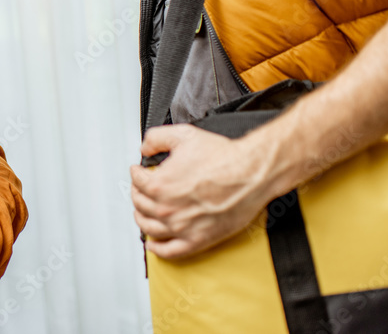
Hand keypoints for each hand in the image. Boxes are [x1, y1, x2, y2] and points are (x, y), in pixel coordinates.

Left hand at [130, 124, 273, 258]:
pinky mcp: (198, 240)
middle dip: (137, 194)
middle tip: (139, 190)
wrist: (250, 173)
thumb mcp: (183, 135)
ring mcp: (181, 227)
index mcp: (160, 185)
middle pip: (140, 204)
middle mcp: (167, 208)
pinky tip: (153, 244)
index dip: (136, 173)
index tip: (138, 172)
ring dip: (141, 220)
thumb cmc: (224, 158)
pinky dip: (158, 249)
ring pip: (150, 228)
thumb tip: (145, 146)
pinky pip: (170, 251)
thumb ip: (156, 138)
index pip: (137, 181)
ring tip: (141, 214)